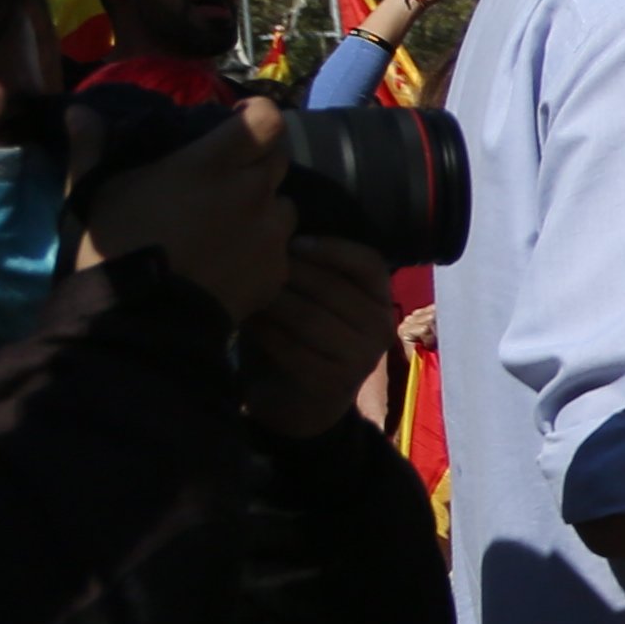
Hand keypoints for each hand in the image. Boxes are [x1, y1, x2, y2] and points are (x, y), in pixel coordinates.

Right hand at [79, 95, 292, 318]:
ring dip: (264, 206)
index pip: (266, 121)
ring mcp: (270, 234)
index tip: (239, 122)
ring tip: (231, 222)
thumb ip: (92, 148)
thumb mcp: (92, 193)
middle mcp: (252, 193)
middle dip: (258, 160)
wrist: (139, 321)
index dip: (257, 117)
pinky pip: (280, 249)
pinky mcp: (276, 272)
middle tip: (228, 174)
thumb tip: (79, 112)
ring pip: (284, 205)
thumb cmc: (113, 246)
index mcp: (213, 165)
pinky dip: (262, 248)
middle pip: (278, 160)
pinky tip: (232, 260)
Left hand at [235, 234, 395, 436]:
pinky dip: (266, 333)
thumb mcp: (310, 298)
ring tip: (244, 290)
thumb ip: (306, 269)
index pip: (368, 264)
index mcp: (380, 299)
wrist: (297, 400)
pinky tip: (247, 322)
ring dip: (272, 302)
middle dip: (287, 273)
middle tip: (250, 263)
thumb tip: (277, 223)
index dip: (332, 249)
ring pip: (310, 318)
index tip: (294, 241)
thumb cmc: (299, 336)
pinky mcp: (335, 383)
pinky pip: (293, 349)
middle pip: (332, 288)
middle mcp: (380, 327)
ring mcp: (361, 358)